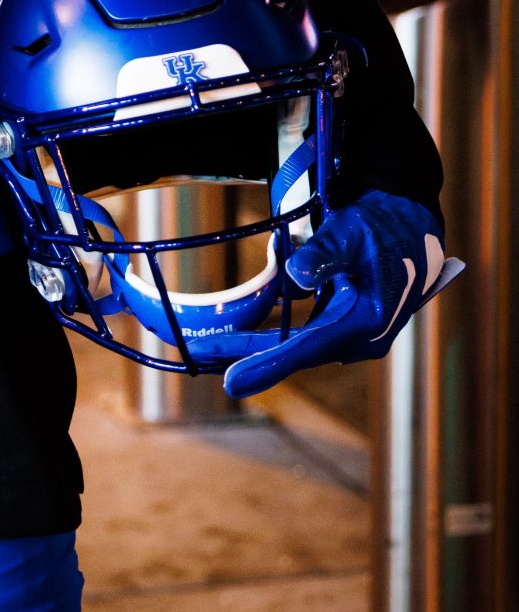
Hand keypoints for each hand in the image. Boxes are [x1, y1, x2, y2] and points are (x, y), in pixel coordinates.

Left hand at [222, 190, 463, 398]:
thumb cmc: (383, 227)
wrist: (412, 229)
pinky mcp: (345, 330)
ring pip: (296, 347)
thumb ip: (324, 253)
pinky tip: (241, 338)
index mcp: (367, 320)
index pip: (307, 348)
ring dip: (255, 348)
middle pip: (295, 352)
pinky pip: (303, 338)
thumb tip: (294, 276)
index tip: (231, 383)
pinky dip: (273, 338)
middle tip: (199, 355)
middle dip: (246, 356)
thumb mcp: (352, 231)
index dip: (266, 365)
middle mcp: (361, 339)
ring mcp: (354, 337)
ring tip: (209, 349)